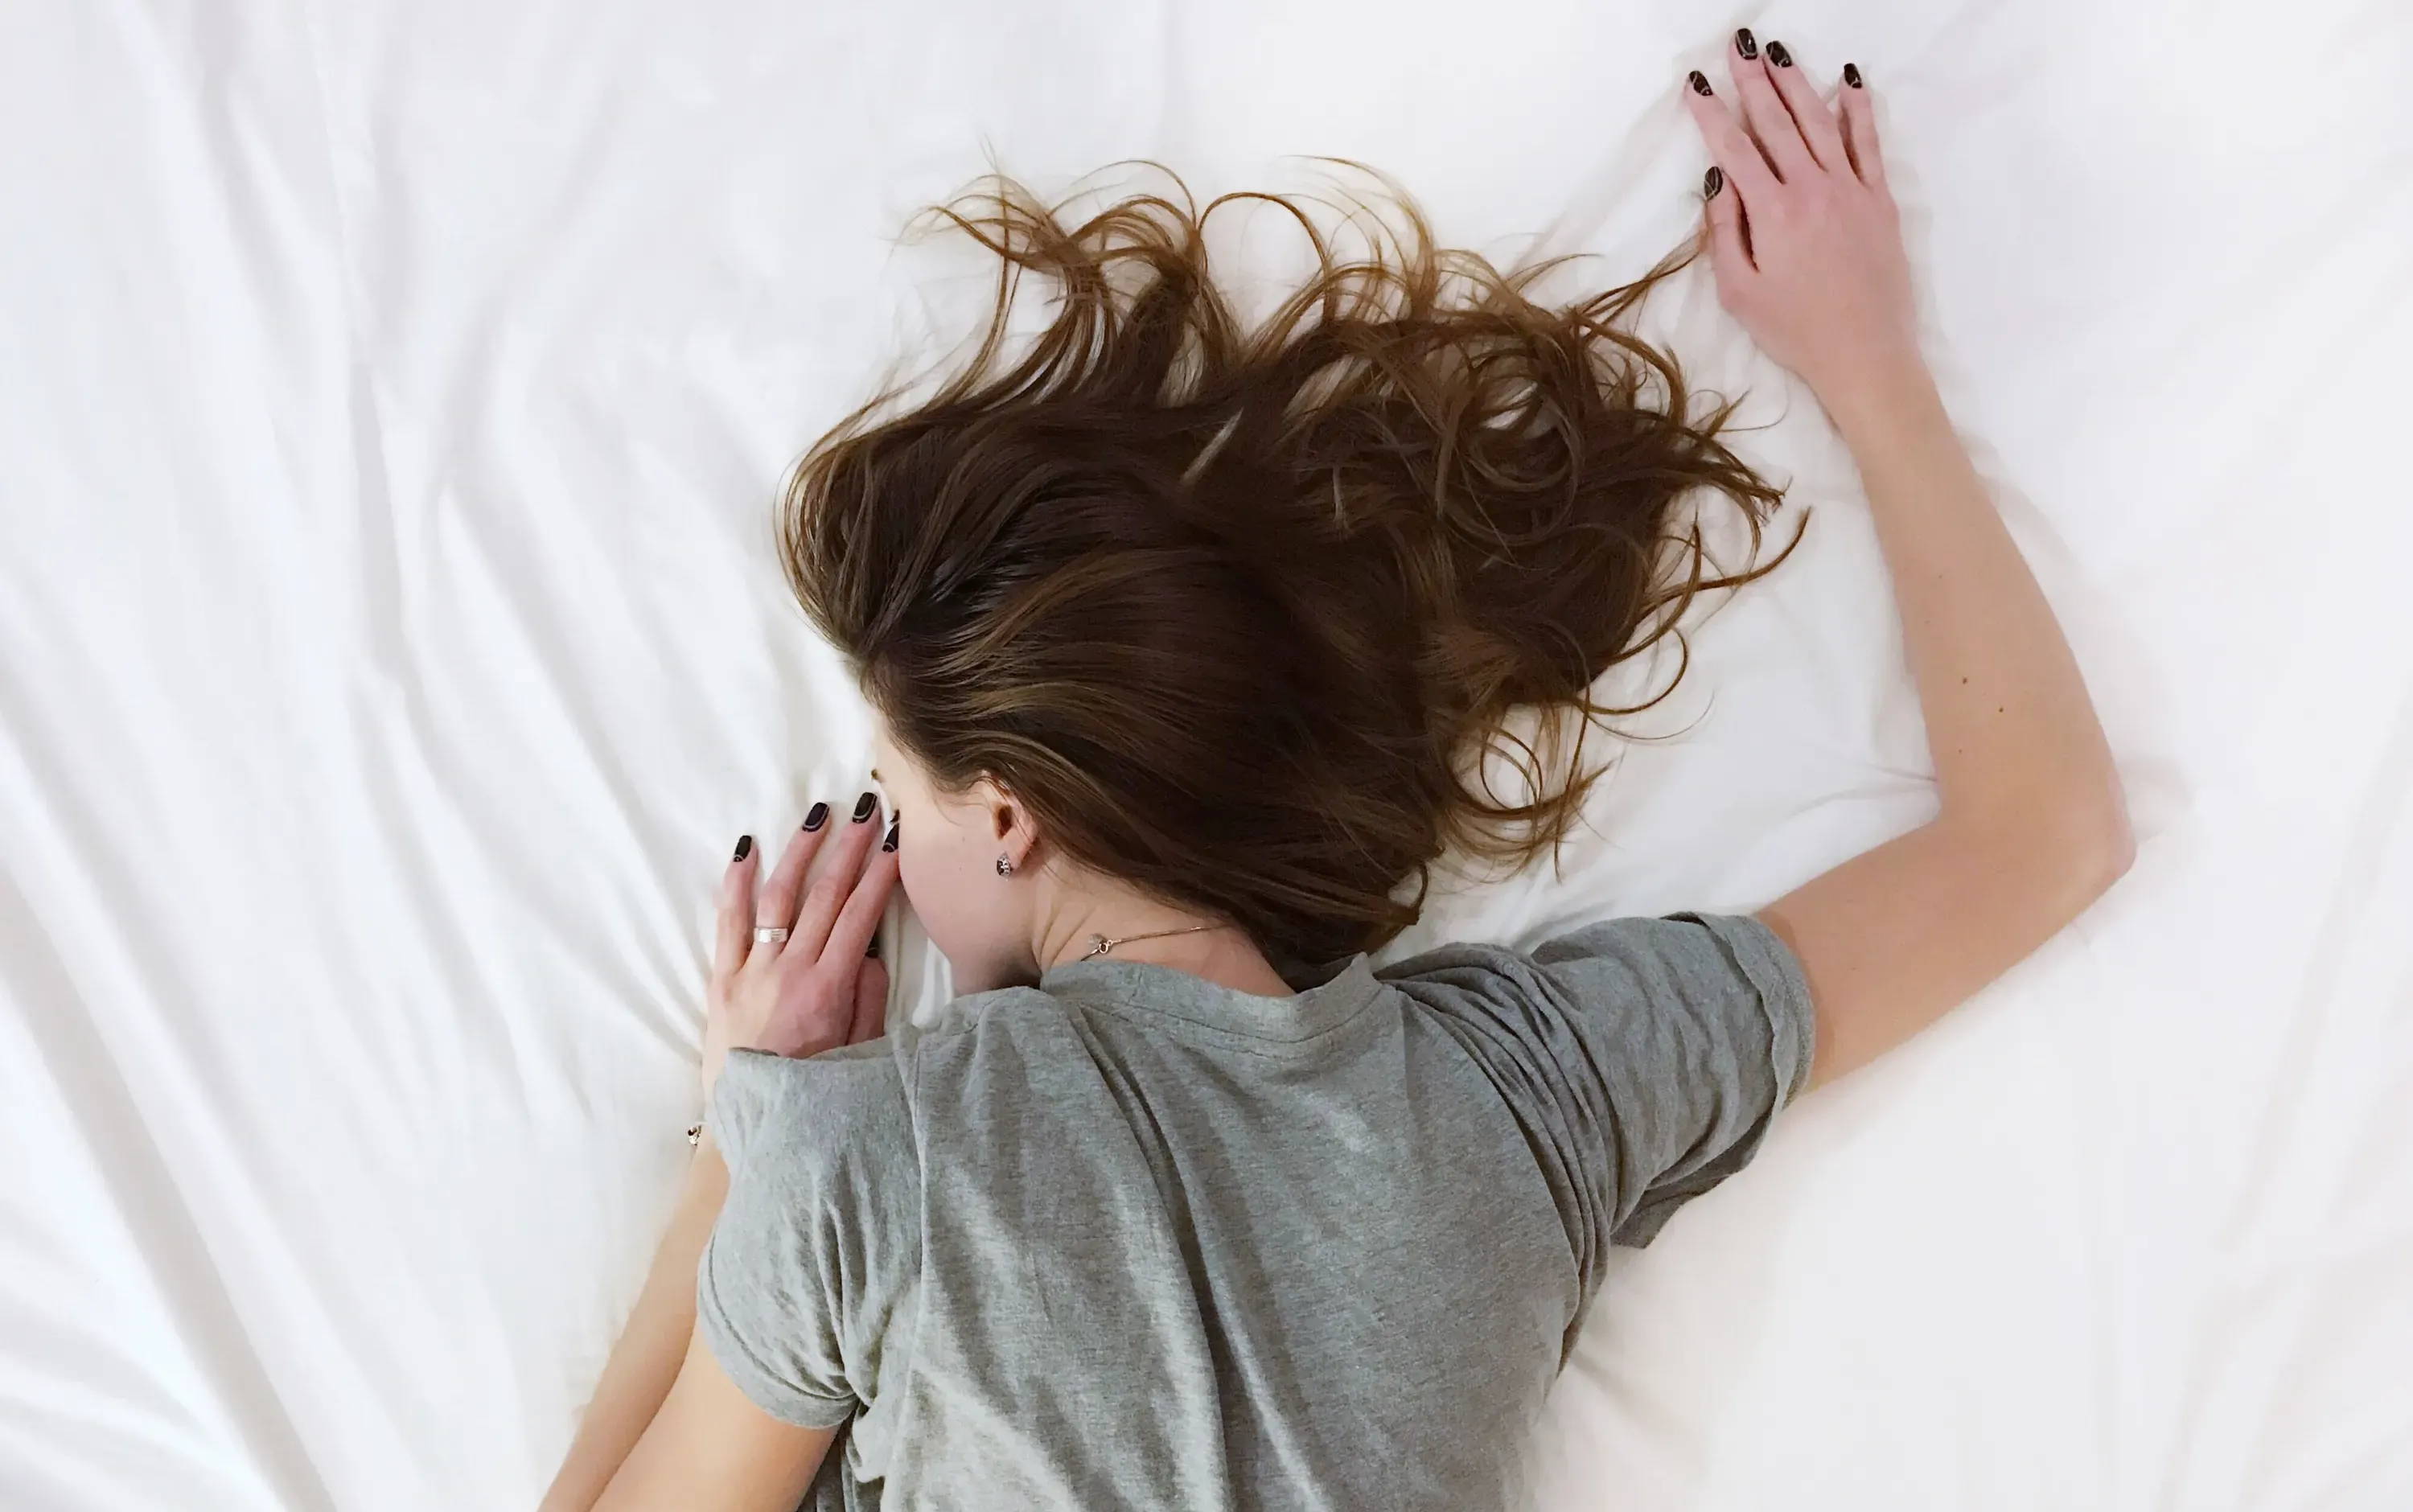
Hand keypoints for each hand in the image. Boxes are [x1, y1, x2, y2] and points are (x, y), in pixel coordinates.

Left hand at [701, 797, 897, 1105]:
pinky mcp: (722, 979)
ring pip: (779, 897)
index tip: (895, 840)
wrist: (750, 1123)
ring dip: (800, 852)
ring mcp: (752, 971)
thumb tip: (874, 952)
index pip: (861, 915)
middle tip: (867, 809)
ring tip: (818, 816)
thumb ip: (868, 1000)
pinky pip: (728, 922)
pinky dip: (736, 883)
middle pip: (826, 895)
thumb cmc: (812, 1093)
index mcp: (829, 988)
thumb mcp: (858, 1053)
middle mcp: (790, 970)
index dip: (880, 873)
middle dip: (850, 847)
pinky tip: (747, 850)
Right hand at [1684, 37, 1918, 409]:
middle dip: (1754, 81)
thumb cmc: (1796, 332)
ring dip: (1797, 83)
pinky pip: (1868, 143)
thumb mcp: (1739, 293)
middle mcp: (1811, 189)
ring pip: (1819, 122)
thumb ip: (1723, 234)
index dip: (1713, 114)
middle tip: (1738, 47)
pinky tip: (1849, 82)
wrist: (1866, 354)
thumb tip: (1717, 183)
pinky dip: (1858, 110)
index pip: (1734, 150)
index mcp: (1771, 212)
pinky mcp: (1879, 200)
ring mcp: (1850, 190)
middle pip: (1776, 122)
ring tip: (1779, 52)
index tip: (1698, 85)